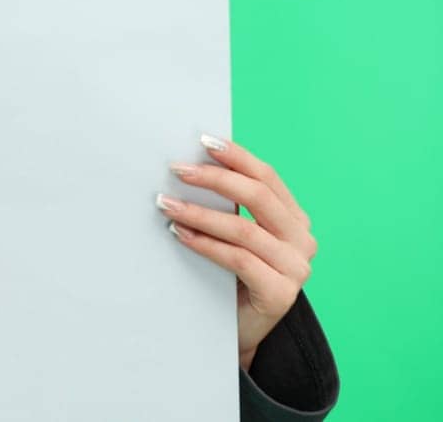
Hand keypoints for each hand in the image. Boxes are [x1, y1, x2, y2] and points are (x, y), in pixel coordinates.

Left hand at [156, 136, 316, 371]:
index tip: (204, 141)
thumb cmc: (232, 275)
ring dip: (200, 213)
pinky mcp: (281, 294)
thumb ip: (227, 207)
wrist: (240, 329)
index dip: (237, 157)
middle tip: (177, 169)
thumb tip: (188, 166)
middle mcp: (302, 240)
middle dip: (214, 179)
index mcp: (294, 218)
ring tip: (166, 204)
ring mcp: (296, 268)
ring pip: (244, 230)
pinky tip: (180, 234)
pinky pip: (239, 260)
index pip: (267, 178)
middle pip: (258, 197)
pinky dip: (206, 244)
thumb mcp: (235, 234)